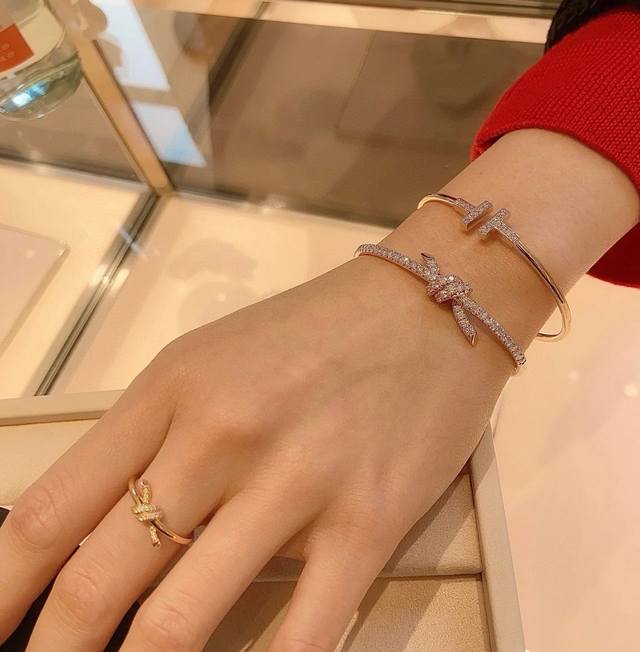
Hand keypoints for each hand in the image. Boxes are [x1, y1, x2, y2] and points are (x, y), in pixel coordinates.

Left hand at [0, 253, 508, 651]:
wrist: (429, 306)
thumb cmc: (316, 331)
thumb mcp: (212, 360)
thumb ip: (153, 437)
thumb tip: (100, 528)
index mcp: (172, 388)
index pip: (49, 512)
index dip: (0, 591)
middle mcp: (222, 435)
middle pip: (100, 581)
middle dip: (58, 651)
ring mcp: (298, 482)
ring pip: (182, 621)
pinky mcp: (369, 522)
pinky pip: (302, 633)